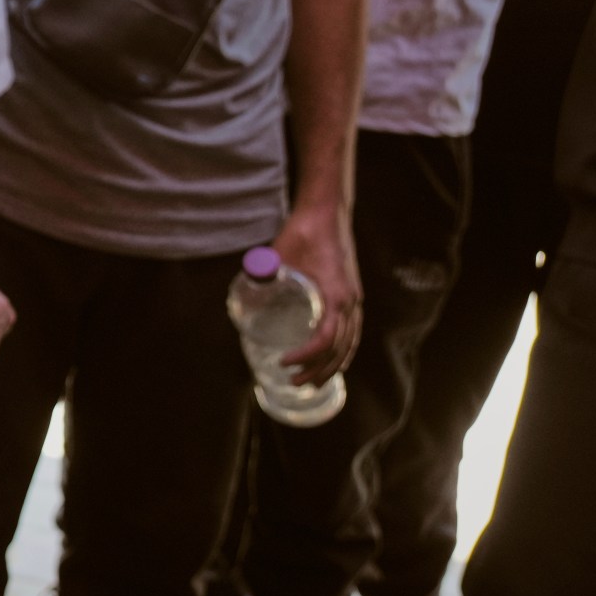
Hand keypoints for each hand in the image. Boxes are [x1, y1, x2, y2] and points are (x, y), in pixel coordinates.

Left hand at [273, 201, 359, 384]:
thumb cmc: (305, 231)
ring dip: (332, 367)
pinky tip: (327, 361)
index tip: (284, 362)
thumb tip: (241, 299)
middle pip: (341, 349)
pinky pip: (351, 333)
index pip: (326, 338)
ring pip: (349, 344)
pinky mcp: (351, 296)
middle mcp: (351, 302)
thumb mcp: (279, 254)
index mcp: (337, 294)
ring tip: (311, 382)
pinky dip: (341, 352)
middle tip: (293, 382)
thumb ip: (263, 274)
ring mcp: (354, 300)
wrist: (327, 213)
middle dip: (318, 371)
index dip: (306, 356)